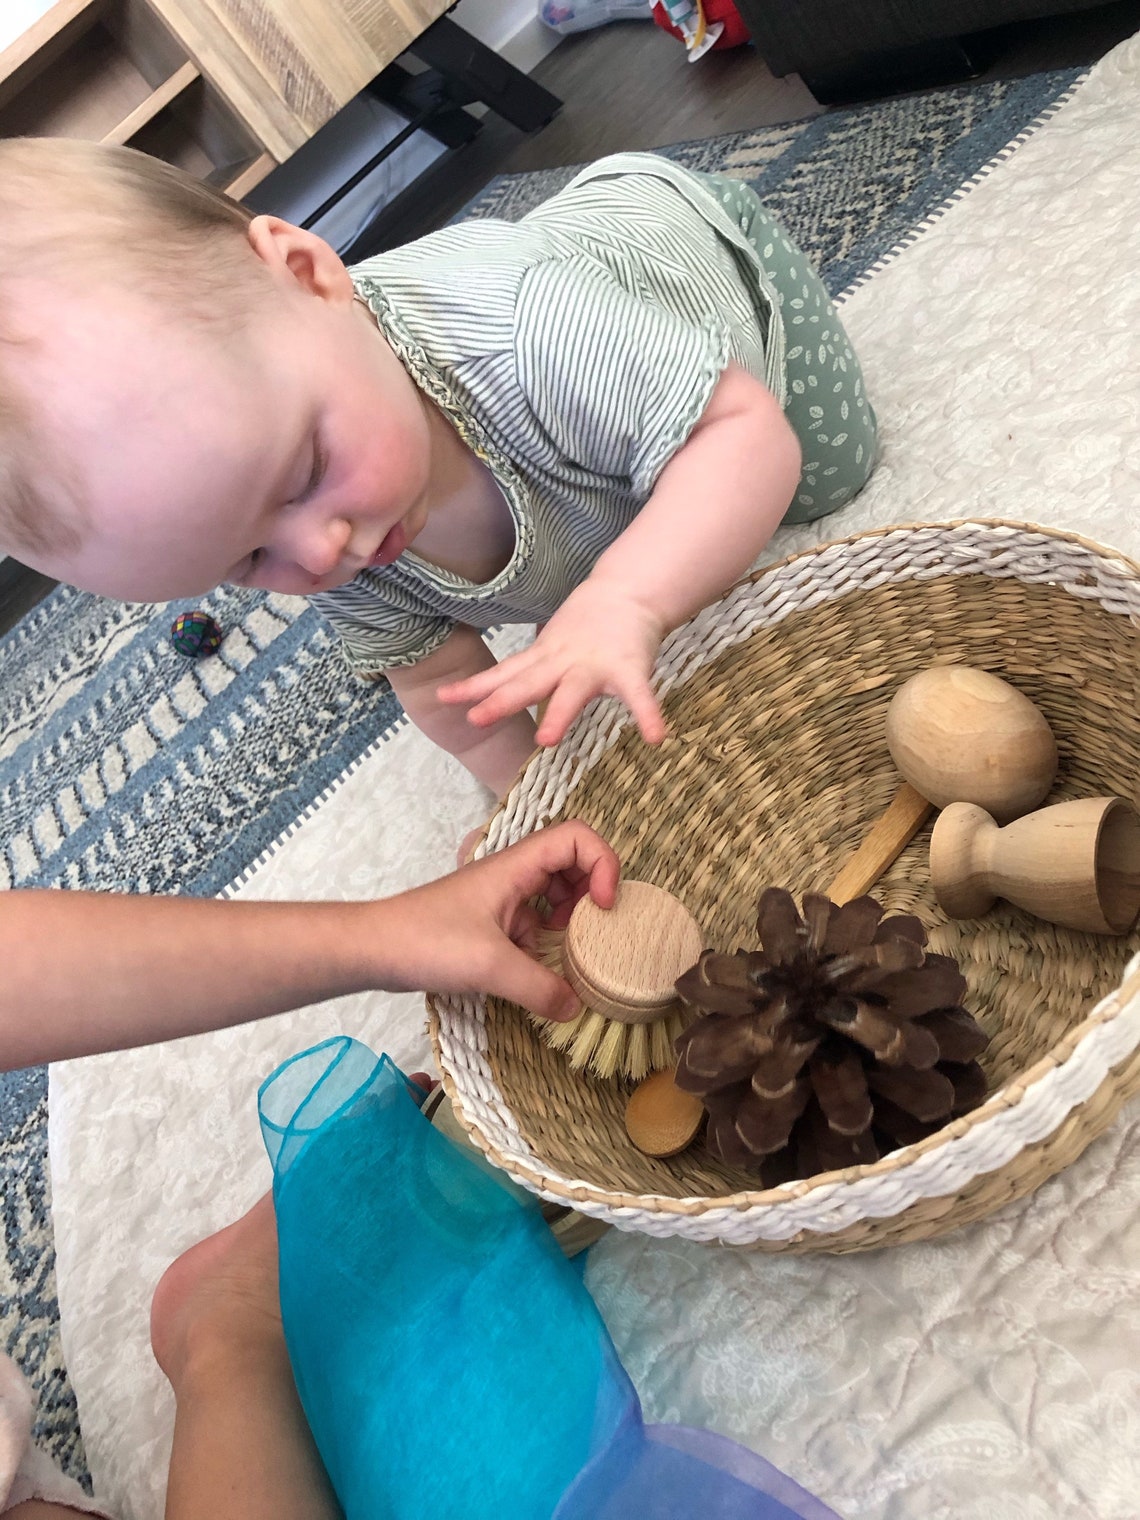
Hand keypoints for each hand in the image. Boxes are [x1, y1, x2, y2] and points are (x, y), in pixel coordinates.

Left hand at [381, 821, 619, 1020]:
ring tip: (572, 953)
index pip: (576, 837)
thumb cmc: (426, 942)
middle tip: (596, 931)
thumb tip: (575, 1008)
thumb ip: (539, 988)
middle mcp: (511, 876)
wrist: (372, 950)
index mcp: (515, 866)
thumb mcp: (490, 967)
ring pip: (551, 896)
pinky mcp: (487, 925)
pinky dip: (543, 944)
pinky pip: (530, 924)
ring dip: (569, 921)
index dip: (602, 863)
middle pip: (570, 864)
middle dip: (591, 894)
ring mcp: (498, 899)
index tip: (605, 906)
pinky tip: (538, 974)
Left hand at [437, 580, 668, 747]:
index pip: (503, 674)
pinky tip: (657, 737)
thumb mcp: (552, 647)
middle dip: (502, 701)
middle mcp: (563, 663)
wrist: (629, 592)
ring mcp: (596, 666)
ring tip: (545, 740)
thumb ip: (532, 670)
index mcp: (544, 660)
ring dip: (559, 715)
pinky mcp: (630, 668)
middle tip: (475, 720)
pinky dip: (649, 715)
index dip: (473, 687)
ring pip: (573, 691)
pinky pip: (640, 696)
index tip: (443, 699)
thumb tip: (501, 688)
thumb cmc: (589, 627)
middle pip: (528, 684)